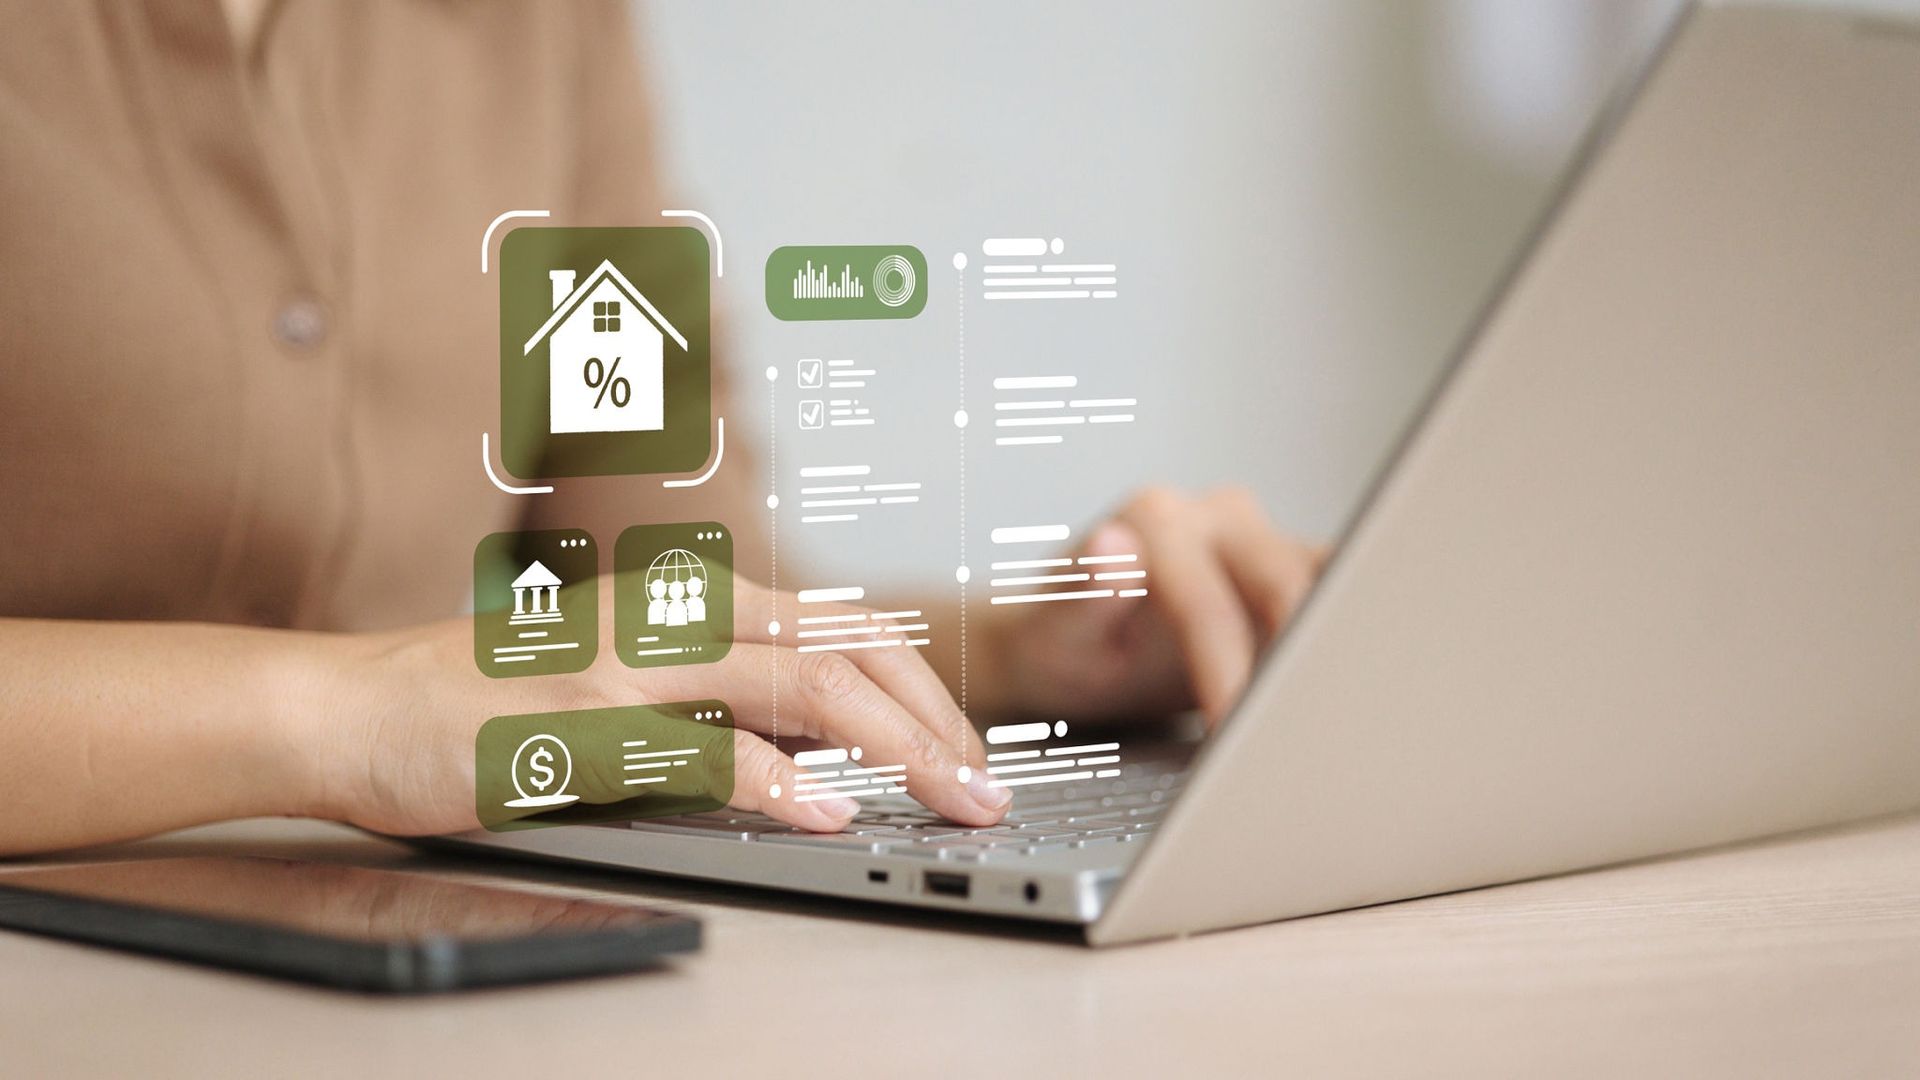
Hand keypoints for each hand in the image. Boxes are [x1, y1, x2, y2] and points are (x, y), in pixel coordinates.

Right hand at [309, 577, 1004, 836]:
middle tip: (985, 781)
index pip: (846, 627)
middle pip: (851, 648)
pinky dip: (781, 783)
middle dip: (937, 717)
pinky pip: (708, 749)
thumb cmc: (488, 701)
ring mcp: (635, 663)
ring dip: (896, 746)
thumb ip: (722, 700)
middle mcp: (677, 615)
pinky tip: (828, 814)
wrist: (355, 705)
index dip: (924, 689)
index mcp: (694, 601)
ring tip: (948, 797)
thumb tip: (826, 747)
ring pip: (807, 685)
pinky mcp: (588, 724)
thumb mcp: (629, 683)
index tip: (966, 749)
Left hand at [984, 486, 1326, 724]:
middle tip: (1299, 735)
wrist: (1070, 639)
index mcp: (1158, 521)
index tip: (1231, 731)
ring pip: (1327, 580)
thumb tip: (1113, 546)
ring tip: (1327, 716)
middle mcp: (1216, 516)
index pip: (1209, 604)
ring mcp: (1260, 538)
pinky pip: (1336, 593)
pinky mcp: (1290, 569)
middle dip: (1295, 662)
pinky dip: (1341, 639)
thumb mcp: (1056, 635)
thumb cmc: (1060, 643)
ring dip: (1332, 645)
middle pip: (1285, 581)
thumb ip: (1084, 596)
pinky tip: (1340, 689)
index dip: (1226, 673)